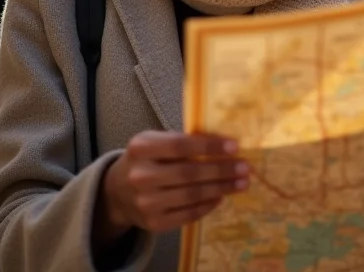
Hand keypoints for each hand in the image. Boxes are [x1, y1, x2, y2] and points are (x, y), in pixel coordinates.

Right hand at [102, 131, 249, 234]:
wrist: (118, 190)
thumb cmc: (147, 158)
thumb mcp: (156, 141)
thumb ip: (183, 140)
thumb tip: (224, 141)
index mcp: (141, 147)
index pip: (180, 145)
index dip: (209, 146)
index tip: (234, 146)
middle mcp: (140, 176)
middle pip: (189, 173)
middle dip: (221, 170)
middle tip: (245, 167)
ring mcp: (145, 202)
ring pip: (191, 195)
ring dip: (221, 188)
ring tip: (241, 183)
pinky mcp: (153, 223)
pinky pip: (187, 214)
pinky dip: (208, 205)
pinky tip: (221, 196)